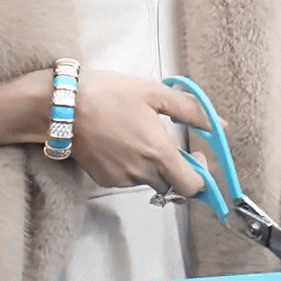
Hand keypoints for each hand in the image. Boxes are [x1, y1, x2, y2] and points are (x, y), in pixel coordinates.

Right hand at [71, 71, 208, 197]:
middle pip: (171, 185)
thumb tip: (218, 125)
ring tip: (135, 134)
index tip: (196, 156)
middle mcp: (141, 172)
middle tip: (164, 142)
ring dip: (150, 165)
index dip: (201, 176)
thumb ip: (190, 109)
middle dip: (174, 168)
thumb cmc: (108, 94)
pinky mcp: (102, 179)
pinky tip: (118, 142)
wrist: (61, 106)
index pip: (193, 187)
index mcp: (158, 153)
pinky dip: (129, 165)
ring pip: (147, 180)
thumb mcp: (152, 92)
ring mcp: (120, 179)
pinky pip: (126, 178)